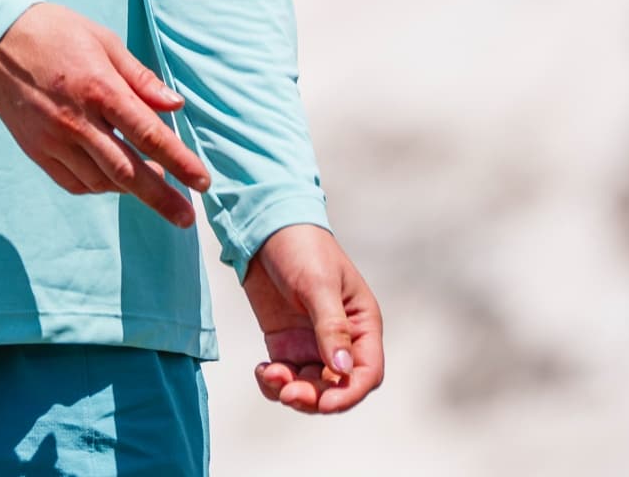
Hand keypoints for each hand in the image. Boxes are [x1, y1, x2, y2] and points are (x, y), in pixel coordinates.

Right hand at [0, 1, 212, 227]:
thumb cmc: (56, 32)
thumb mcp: (104, 41)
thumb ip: (141, 78)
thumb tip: (176, 106)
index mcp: (99, 87)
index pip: (148, 133)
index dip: (179, 160)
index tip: (202, 181)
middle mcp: (77, 120)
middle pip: (127, 171)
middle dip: (162, 198)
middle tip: (187, 217)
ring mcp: (53, 139)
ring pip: (102, 181)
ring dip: (132, 191)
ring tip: (155, 188)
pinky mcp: (36, 151)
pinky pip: (75, 183)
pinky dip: (100, 188)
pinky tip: (115, 182)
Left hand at [243, 223, 383, 414]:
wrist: (264, 226)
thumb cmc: (302, 247)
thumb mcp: (318, 284)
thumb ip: (331, 327)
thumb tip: (341, 371)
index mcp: (361, 323)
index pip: (366, 372)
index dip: (349, 394)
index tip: (325, 403)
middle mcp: (341, 339)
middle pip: (335, 387)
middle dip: (314, 396)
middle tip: (287, 392)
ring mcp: (312, 342)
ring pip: (310, 387)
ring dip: (292, 392)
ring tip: (270, 376)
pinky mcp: (285, 342)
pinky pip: (285, 376)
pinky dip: (274, 382)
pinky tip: (262, 371)